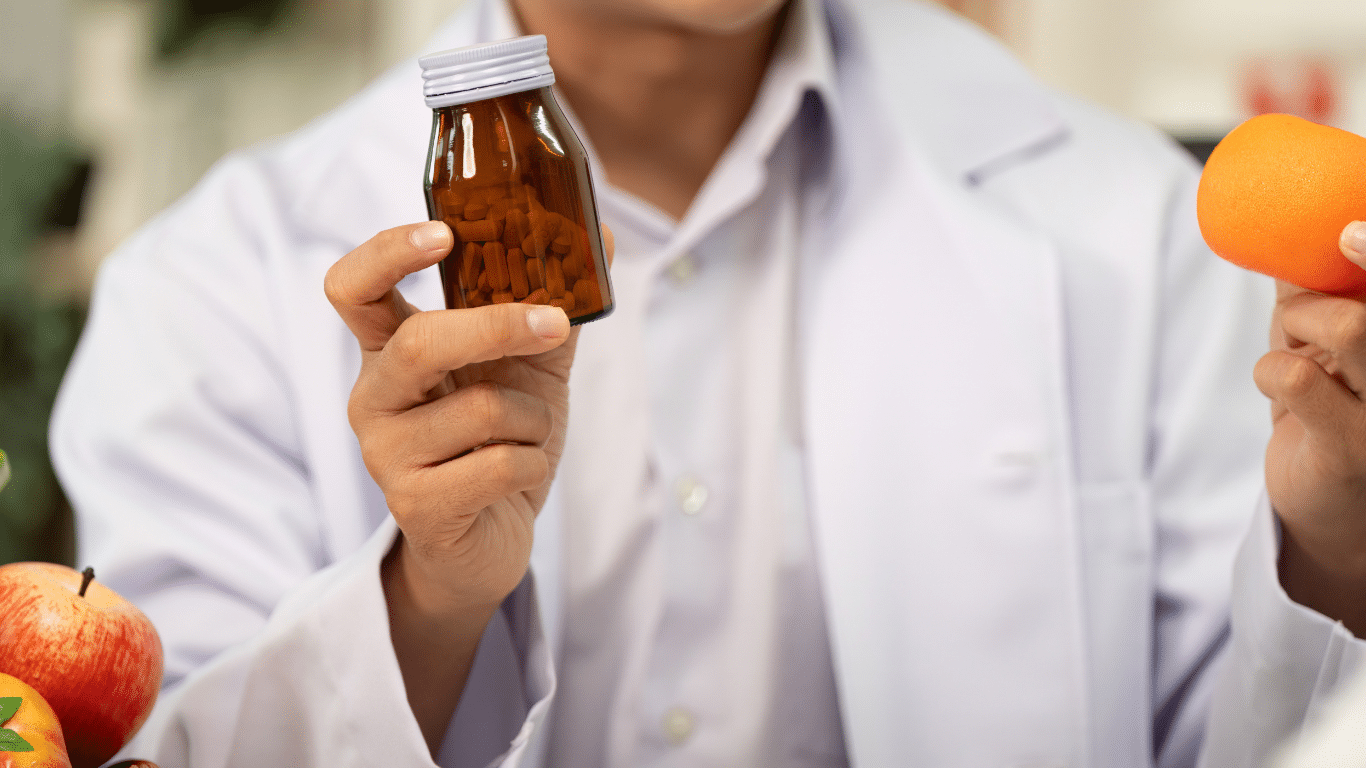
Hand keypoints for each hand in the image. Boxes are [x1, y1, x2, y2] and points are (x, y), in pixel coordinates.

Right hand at [324, 220, 610, 751]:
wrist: (490, 539)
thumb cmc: (499, 441)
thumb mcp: (528, 366)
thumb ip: (554, 304)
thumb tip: (605, 237)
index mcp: (390, 351)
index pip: (352, 288)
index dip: (387, 253)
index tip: (444, 234)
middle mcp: (374, 397)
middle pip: (421, 342)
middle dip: (499, 328)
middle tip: (554, 324)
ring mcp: (387, 455)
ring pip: (481, 409)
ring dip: (534, 418)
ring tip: (529, 433)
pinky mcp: (416, 506)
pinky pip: (500, 464)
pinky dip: (533, 463)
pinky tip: (521, 474)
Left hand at [1256, 221, 1365, 633]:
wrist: (1332, 512)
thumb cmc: (1331, 408)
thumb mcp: (1325, 341)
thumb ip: (1317, 286)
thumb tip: (1291, 224)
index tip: (1354, 226)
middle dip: (1351, 270)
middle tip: (1339, 247)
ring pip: (1355, 329)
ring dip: (1306, 320)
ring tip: (1297, 342)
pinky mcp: (1352, 450)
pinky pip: (1297, 377)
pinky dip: (1270, 369)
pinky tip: (1278, 384)